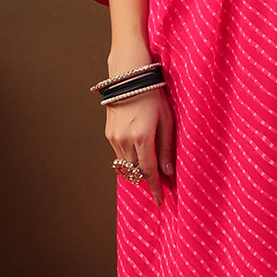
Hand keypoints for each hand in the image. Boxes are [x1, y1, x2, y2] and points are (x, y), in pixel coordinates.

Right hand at [105, 87, 174, 206]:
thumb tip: (168, 172)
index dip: (155, 188)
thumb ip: (167, 148)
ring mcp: (114, 137)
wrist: (129, 76)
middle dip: (148, 178)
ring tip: (150, 167)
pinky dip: (129, 158)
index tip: (160, 200)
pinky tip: (139, 153)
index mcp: (142, 137)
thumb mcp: (167, 120)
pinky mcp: (108, 133)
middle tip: (160, 182)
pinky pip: (119, 154)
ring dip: (137, 169)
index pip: (148, 172)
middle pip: (136, 171)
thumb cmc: (153, 94)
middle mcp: (124, 140)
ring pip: (126, 165)